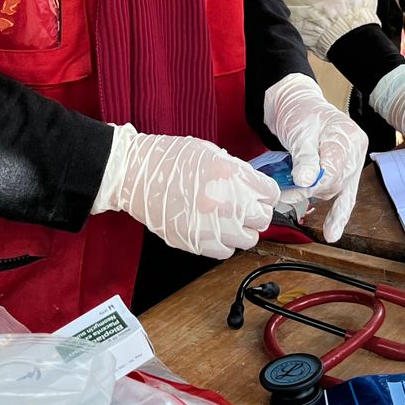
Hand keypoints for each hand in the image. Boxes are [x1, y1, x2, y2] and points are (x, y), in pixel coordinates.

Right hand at [92, 123, 276, 259]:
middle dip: (256, 212)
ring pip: (248, 240)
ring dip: (242, 230)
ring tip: (228, 220)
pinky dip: (223, 243)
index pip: (270, 193)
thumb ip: (236, 170)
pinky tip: (214, 230)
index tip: (260, 195)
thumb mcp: (210, 152)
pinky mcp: (194, 242)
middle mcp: (224, 202)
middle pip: (263, 219)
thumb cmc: (168, 158)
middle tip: (244, 207)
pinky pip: (225, 252)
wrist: (134, 173)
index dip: (265, 194)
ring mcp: (209, 224)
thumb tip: (253, 187)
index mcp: (230, 174)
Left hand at [265, 74, 367, 242]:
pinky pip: (343, 196)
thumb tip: (307, 182)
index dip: (315, 181)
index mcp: (349, 137)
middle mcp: (355, 151)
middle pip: (336, 182)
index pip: (335, 168)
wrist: (296, 104)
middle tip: (285, 193)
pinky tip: (332, 232)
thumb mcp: (301, 131)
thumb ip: (305, 157)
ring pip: (335, 190)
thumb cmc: (300, 112)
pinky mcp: (342, 171)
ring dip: (312, 196)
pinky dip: (336, 213)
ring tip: (288, 197)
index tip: (296, 186)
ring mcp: (351, 162)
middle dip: (309, 190)